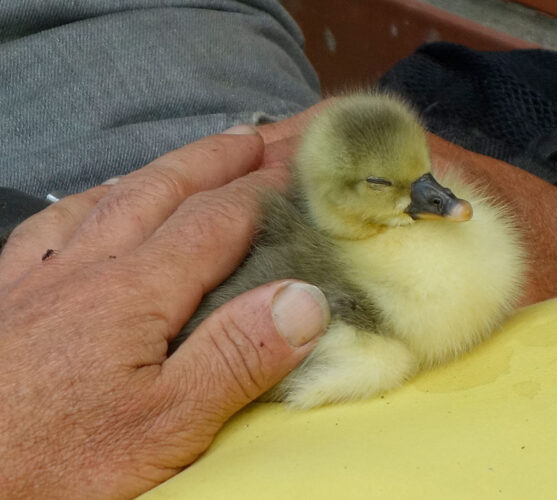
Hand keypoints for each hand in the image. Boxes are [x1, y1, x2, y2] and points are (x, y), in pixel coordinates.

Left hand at [0, 126, 329, 498]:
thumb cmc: (60, 462)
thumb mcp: (168, 424)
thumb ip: (237, 355)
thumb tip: (305, 298)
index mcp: (135, 293)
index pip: (214, 222)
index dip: (261, 191)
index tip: (297, 168)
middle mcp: (87, 267)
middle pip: (163, 191)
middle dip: (215, 160)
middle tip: (254, 139)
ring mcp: (41, 278)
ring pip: (112, 198)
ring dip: (161, 171)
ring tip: (193, 158)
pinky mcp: (8, 298)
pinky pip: (51, 225)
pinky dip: (89, 200)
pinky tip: (97, 202)